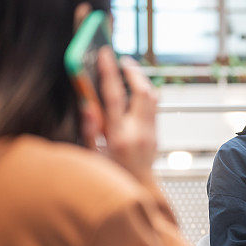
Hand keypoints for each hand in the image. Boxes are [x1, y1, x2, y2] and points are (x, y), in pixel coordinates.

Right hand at [81, 48, 157, 185]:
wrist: (134, 192)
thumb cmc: (107, 176)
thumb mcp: (90, 156)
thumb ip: (89, 131)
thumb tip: (88, 105)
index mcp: (118, 137)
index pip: (114, 97)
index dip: (109, 72)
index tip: (105, 53)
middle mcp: (138, 133)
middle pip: (143, 92)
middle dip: (133, 71)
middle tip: (121, 59)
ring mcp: (151, 134)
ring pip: (152, 97)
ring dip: (141, 80)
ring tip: (128, 69)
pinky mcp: (156, 135)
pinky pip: (153, 107)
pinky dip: (144, 93)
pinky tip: (134, 89)